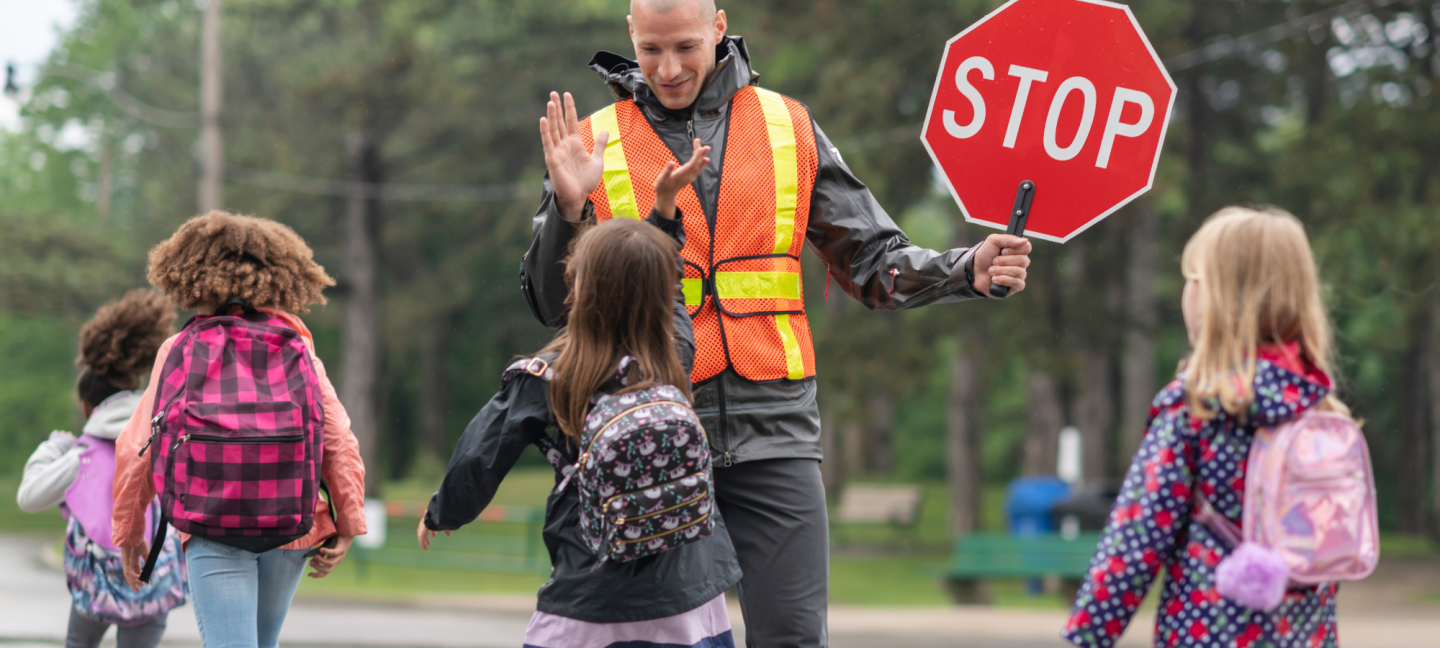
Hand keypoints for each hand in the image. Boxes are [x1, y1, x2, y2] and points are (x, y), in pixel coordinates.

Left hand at [120, 542, 148, 591]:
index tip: (146, 582)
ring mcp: (126, 563)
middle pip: (130, 576)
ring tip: (141, 585)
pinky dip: (133, 576)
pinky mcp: (125, 562)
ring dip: (134, 581)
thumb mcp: (145, 552)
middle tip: (138, 591)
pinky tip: (139, 578)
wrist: (134, 535)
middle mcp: (128, 563)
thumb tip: (149, 568)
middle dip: (133, 584)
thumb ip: (146, 560)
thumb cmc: (139, 542)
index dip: (141, 577)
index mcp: (133, 560)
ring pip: (128, 575)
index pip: (136, 571)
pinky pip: (127, 571)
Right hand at [307, 535, 353, 578]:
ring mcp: (340, 556)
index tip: (309, 574)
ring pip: (330, 563)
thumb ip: (320, 555)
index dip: (317, 575)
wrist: (346, 533)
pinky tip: (321, 549)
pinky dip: (327, 552)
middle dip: (318, 568)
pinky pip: (334, 553)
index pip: (325, 572)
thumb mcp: (326, 549)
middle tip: (311, 563)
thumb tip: (312, 561)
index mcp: (332, 562)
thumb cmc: (336, 541)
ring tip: (315, 556)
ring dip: (321, 561)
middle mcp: (337, 561)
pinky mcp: (342, 549)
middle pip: (327, 570)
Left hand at [416, 507, 448, 550]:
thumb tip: (448, 535)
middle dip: (425, 536)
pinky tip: (424, 547)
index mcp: (432, 515)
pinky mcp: (425, 524)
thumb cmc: (448, 511)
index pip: (428, 524)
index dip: (431, 531)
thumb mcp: (447, 521)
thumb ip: (446, 528)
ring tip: (426, 546)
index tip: (434, 536)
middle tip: (428, 543)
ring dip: (423, 540)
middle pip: (423, 528)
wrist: (447, 507)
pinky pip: (422, 535)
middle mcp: (427, 517)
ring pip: (421, 533)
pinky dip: (422, 542)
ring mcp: (425, 520)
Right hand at [540, 91, 608, 222]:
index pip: (571, 121)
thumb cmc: (586, 181)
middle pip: (560, 122)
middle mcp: (564, 145)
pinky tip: (543, 120)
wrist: (579, 197)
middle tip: (553, 93)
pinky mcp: (552, 159)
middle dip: (557, 108)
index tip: (567, 94)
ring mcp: (557, 151)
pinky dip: (545, 131)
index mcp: (575, 143)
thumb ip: (599, 145)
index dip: (569, 108)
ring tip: (550, 102)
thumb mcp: (597, 160)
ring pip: (553, 129)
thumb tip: (605, 130)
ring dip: (551, 116)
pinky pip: (548, 143)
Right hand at [653, 139, 710, 219]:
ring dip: (702, 156)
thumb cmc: (662, 187)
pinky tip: (705, 158)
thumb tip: (671, 162)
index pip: (691, 165)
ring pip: (698, 165)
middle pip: (696, 163)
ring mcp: (690, 177)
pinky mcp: (690, 177)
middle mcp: (688, 176)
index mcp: (681, 175)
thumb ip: (667, 171)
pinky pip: (698, 169)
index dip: (696, 156)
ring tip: (706, 148)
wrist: (666, 196)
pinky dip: (702, 163)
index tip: (700, 148)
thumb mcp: (661, 179)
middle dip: (699, 152)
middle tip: (699, 141)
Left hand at [972, 234, 1032, 296]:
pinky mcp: (1016, 286)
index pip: (1027, 248)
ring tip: (991, 271)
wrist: (975, 271)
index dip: (1014, 250)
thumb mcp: (993, 241)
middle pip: (1023, 260)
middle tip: (993, 261)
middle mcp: (1022, 263)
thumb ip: (1008, 239)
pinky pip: (1017, 283)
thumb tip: (1024, 240)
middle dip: (1004, 261)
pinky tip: (995, 279)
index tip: (1002, 251)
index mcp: (1018, 251)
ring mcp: (1020, 275)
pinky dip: (1003, 280)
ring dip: (1000, 270)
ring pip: (1018, 272)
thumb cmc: (985, 255)